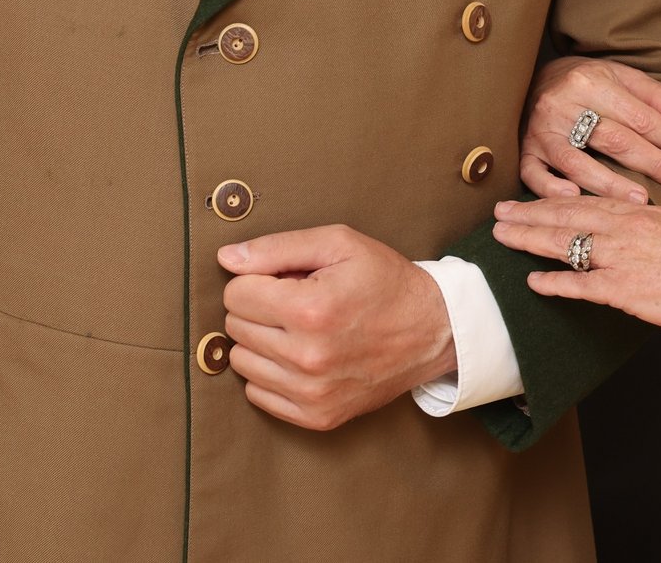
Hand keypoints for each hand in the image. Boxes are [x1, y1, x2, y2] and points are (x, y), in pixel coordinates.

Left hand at [216, 225, 455, 430]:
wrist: (434, 330)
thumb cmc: (385, 281)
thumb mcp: (339, 244)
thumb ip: (276, 247)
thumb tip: (226, 259)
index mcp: (311, 310)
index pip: (236, 294)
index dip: (256, 279)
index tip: (284, 279)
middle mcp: (308, 357)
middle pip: (236, 327)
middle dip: (258, 307)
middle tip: (295, 301)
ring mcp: (312, 393)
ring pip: (241, 362)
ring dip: (261, 340)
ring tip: (298, 328)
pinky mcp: (318, 417)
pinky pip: (258, 395)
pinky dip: (270, 372)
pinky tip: (299, 356)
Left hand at [491, 195, 660, 336]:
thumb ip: (644, 230)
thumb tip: (625, 234)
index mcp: (638, 212)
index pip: (584, 201)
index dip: (550, 199)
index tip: (526, 199)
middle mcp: (625, 228)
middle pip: (565, 215)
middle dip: (528, 214)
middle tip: (498, 213)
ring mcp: (622, 257)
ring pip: (565, 243)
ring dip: (529, 240)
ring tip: (502, 239)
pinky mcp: (626, 288)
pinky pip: (580, 284)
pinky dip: (554, 283)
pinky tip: (532, 282)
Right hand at [520, 56, 660, 202]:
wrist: (533, 78)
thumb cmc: (586, 82)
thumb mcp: (621, 77)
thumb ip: (656, 98)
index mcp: (590, 82)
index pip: (638, 116)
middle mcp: (563, 104)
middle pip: (613, 139)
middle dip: (652, 162)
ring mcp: (541, 130)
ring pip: (577, 162)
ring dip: (610, 184)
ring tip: (641, 200)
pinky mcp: (525, 150)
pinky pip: (533, 173)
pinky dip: (551, 187)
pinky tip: (574, 198)